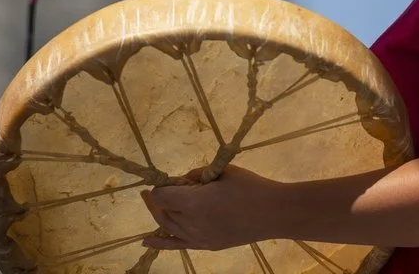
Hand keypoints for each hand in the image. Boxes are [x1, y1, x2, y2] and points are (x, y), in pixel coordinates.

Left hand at [140, 165, 283, 250]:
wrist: (273, 213)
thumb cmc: (249, 187)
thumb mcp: (222, 172)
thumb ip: (197, 175)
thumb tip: (183, 181)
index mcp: (193, 202)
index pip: (162, 195)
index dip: (162, 186)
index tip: (170, 179)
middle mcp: (190, 223)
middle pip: (162, 211)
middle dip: (159, 198)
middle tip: (157, 188)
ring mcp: (197, 238)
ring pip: (168, 225)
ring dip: (161, 212)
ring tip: (153, 201)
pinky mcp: (206, 246)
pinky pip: (176, 244)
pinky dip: (159, 242)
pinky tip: (145, 241)